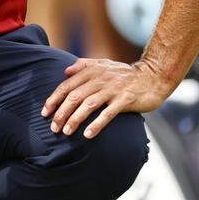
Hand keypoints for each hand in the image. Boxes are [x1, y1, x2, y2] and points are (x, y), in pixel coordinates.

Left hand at [40, 58, 172, 138]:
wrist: (154, 75)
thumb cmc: (125, 74)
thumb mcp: (104, 64)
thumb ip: (84, 66)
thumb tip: (65, 71)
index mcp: (92, 71)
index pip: (67, 86)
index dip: (54, 99)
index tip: (45, 113)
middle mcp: (100, 79)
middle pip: (74, 97)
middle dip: (61, 113)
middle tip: (53, 128)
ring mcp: (113, 90)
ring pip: (88, 105)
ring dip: (75, 120)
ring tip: (66, 132)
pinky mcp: (125, 100)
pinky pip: (108, 114)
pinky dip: (96, 124)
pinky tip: (87, 135)